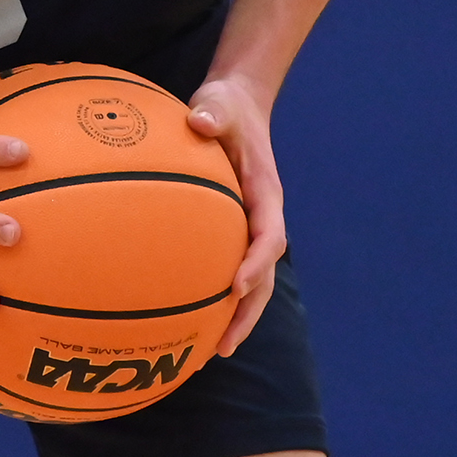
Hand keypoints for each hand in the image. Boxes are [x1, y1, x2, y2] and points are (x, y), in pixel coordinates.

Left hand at [187, 75, 288, 355]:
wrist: (235, 106)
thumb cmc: (225, 107)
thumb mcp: (219, 103)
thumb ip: (212, 113)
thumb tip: (200, 121)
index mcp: (265, 194)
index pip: (269, 237)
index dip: (256, 264)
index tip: (236, 286)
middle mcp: (261, 218)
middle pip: (264, 275)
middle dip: (248, 312)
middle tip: (224, 345)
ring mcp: (247, 228)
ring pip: (251, 282)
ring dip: (235, 318)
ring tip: (212, 353)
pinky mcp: (230, 232)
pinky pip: (226, 269)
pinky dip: (214, 298)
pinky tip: (187, 322)